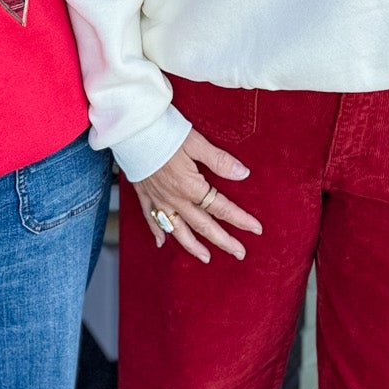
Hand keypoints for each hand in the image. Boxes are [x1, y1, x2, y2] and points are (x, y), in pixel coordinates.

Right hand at [132, 127, 262, 262]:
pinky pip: (151, 218)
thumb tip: (243, 173)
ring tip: (206, 257)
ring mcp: (158, 199)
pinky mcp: (144, 194)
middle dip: (223, 241)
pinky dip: (157, 232)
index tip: (256, 229)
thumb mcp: (196, 143)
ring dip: (193, 246)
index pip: (221, 208)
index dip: (240, 219)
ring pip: (178, 229)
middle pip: (203, 225)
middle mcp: (175, 199)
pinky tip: (161, 242)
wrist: (132, 131)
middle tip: (239, 253)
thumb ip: (220, 161)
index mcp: (191, 187)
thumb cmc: (165, 132)